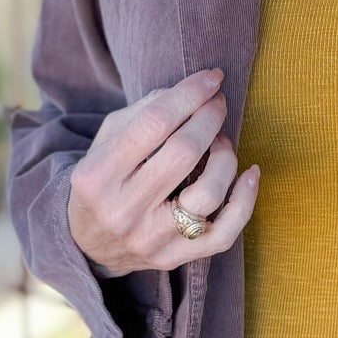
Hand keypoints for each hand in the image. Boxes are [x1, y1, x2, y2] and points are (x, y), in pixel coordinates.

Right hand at [67, 68, 259, 279]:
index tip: (212, 78)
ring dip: (225, 156)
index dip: (189, 95)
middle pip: (183, 154)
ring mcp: (151, 240)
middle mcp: (123, 211)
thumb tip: (191, 92)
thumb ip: (142, 112)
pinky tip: (249, 174)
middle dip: (209, 119)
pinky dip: (245, 201)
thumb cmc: (103, 181)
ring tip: (221, 141)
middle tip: (218, 103)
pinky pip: (225, 234)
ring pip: (208, 194)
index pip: (154, 124)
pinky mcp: (175, 259)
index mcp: (98, 176)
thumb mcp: (105, 142)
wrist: (88, 246)